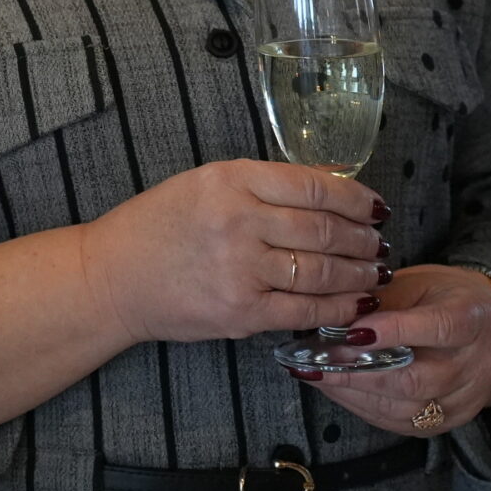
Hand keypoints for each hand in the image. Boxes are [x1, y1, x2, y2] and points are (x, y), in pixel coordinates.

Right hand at [79, 159, 385, 346]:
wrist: (112, 277)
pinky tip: (355, 303)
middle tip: (379, 244)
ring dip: (360, 274)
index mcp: (229, 179)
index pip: (314, 185)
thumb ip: (259, 186)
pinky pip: (307, 309)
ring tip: (374, 272)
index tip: (374, 207)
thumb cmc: (155, 227)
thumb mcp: (201, 185)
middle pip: (326, 229)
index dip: (355, 198)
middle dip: (364, 240)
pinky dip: (339, 308)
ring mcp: (241, 268)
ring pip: (324, 271)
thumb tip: (329, 190)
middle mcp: (238, 220)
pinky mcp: (242, 311)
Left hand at [294, 264, 490, 435]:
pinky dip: (362, 407)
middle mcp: (474, 365)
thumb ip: (380, 301)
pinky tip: (336, 389)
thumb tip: (331, 316)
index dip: (394, 331)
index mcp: (470, 319)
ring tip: (315, 374)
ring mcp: (463, 399)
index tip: (350, 332)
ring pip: (405, 408)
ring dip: (353, 393)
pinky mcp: (448, 421)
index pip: (437, 328)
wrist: (488, 329)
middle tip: (315, 360)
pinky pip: (401, 422)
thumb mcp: (416, 283)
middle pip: (416, 379)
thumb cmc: (442, 297)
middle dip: (358, 372)